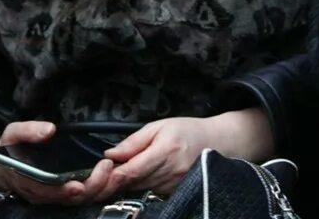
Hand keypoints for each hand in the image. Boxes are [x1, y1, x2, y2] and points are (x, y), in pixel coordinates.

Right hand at [0, 120, 123, 205]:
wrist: (6, 164)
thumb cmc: (11, 149)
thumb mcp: (13, 134)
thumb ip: (29, 131)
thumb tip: (49, 130)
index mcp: (26, 180)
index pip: (45, 190)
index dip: (62, 190)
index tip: (77, 185)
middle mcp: (40, 192)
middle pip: (67, 199)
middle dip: (89, 186)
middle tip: (105, 167)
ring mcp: (53, 194)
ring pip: (78, 200)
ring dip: (98, 187)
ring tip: (112, 170)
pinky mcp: (64, 192)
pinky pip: (83, 195)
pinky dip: (98, 187)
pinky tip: (110, 176)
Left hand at [103, 110, 271, 194]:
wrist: (217, 142)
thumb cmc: (189, 131)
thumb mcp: (159, 126)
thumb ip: (133, 141)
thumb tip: (110, 154)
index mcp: (164, 152)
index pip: (129, 172)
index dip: (110, 175)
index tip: (101, 169)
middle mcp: (168, 173)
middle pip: (128, 183)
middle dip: (113, 178)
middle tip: (106, 168)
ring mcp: (170, 185)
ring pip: (136, 187)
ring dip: (126, 180)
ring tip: (129, 164)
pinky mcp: (171, 192)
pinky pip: (146, 189)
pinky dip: (139, 182)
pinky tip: (143, 171)